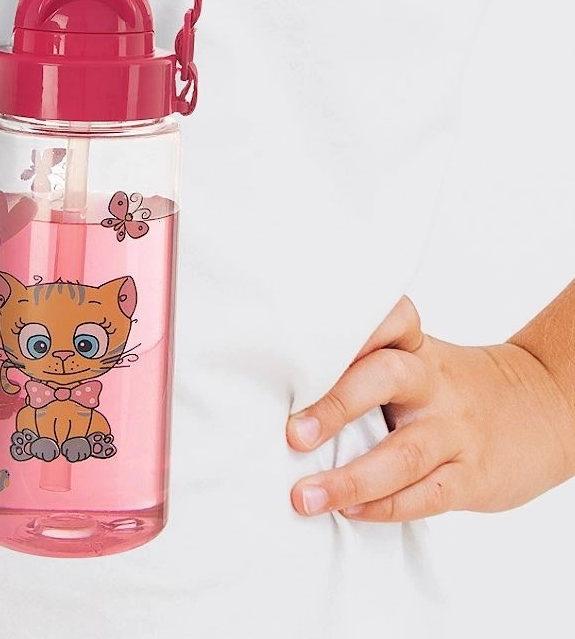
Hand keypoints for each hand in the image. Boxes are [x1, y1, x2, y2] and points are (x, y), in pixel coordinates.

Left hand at [285, 296, 574, 520]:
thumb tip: (286, 391)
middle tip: (294, 432)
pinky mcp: (472, 476)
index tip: (306, 340)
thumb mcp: (418, 359)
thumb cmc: (453, 386)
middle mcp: (433, 382)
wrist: (544, 408)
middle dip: (336, 404)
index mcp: (414, 347)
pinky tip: (351, 510)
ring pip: (402, 453)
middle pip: (385, 378)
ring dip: (349, 478)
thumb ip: (365, 367)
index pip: (388, 320)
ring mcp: (455, 429)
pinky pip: (425, 495)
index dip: (356, 324)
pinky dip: (384, 506)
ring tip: (306, 496)